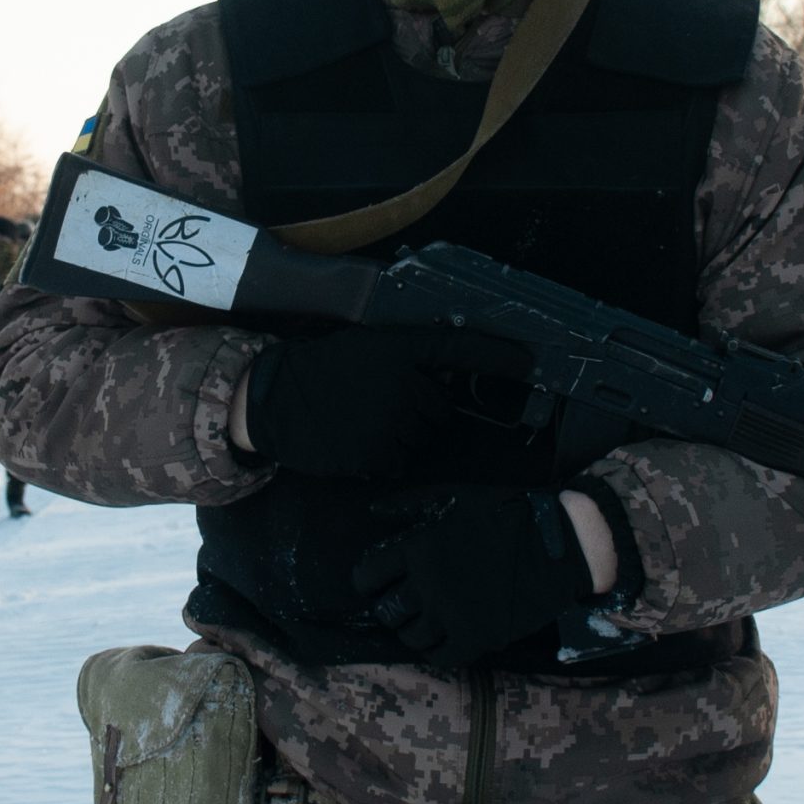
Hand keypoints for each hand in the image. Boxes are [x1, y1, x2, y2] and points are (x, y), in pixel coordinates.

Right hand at [238, 328, 530, 478]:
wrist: (274, 399)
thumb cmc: (323, 368)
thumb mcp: (367, 346)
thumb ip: (409, 356)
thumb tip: (447, 372)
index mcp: (400, 348)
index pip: (459, 348)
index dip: (497, 356)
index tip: (529, 362)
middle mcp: (404, 384)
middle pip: (440, 407)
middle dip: (420, 405)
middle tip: (379, 397)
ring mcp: (393, 422)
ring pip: (423, 435)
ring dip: (404, 431)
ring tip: (363, 416)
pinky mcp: (380, 454)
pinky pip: (402, 458)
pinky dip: (387, 452)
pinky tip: (358, 436)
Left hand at [351, 486, 595, 666]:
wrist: (559, 545)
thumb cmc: (505, 515)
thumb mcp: (456, 497)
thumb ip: (410, 504)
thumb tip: (372, 512)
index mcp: (419, 548)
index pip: (369, 575)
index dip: (368, 581)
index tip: (378, 583)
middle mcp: (428, 584)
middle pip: (387, 611)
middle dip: (391, 608)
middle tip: (405, 603)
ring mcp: (451, 615)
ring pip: (411, 637)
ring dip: (413, 629)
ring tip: (427, 620)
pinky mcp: (476, 638)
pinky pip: (440, 656)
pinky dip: (437, 649)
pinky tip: (446, 637)